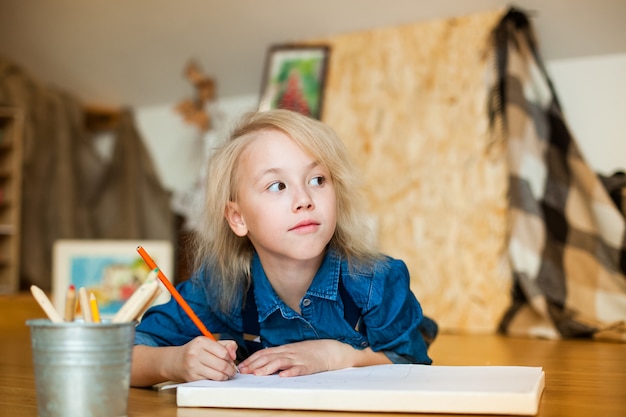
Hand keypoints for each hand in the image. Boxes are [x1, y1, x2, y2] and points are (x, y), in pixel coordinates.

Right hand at [163, 337, 237, 381]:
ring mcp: (193, 366)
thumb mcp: (210, 343)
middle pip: (222, 365)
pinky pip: (210, 381)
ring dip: (225, 376)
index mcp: (201, 341)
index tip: (231, 360)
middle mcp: (195, 353)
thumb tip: (234, 355)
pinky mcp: (192, 378)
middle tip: (232, 370)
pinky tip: (216, 377)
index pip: (223, 352)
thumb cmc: (196, 351)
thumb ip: (227, 345)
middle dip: (230, 369)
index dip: (230, 358)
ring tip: (226, 374)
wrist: (175, 361)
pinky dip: (217, 380)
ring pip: (218, 375)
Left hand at [237, 339, 352, 376]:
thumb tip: (261, 363)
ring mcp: (298, 358)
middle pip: (269, 357)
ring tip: (258, 374)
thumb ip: (278, 356)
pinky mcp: (308, 366)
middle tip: (244, 371)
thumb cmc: (309, 352)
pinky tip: (283, 376)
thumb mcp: (291, 352)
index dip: (252, 359)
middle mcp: (289, 352)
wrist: (329, 350)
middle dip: (255, 364)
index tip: (241, 366)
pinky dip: (290, 372)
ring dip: (268, 368)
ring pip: (281, 361)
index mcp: (284, 349)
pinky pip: (298, 369)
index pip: (264, 353)